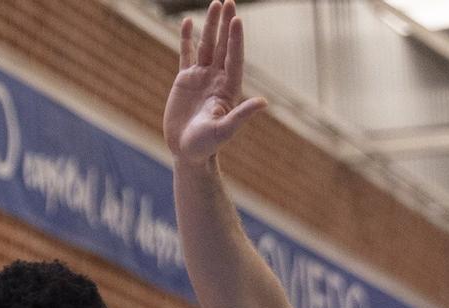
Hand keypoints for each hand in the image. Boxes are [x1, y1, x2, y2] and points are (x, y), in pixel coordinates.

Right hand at [164, 0, 268, 166]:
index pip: (234, 58)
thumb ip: (241, 115)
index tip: (237, 20)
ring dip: (210, 25)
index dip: (235, 40)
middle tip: (228, 1)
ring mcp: (201, 77)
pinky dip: (187, 38)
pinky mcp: (185, 80)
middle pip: (222, 45)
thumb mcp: (224, 130)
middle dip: (225, 24)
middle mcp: (216, 78)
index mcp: (228, 88)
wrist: (187, 152)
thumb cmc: (207, 145)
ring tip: (214, 4)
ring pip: (206, 45)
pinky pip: (187, 54)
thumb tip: (263, 103)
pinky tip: (189, 22)